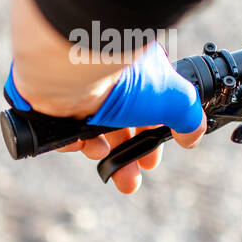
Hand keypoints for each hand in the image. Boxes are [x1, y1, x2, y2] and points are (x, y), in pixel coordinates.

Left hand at [8, 0, 205, 192]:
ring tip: (107, 163)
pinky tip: (81, 143)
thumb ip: (189, 118)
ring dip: (101, 152)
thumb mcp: (172, 99)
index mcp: (138, 71)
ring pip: (90, 129)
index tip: (152, 160)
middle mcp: (107, 77)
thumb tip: (193, 136)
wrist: (71, 62)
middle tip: (131, 179)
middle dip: (127, 157)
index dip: (151, 139)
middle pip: (119, 125)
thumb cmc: (123, 75)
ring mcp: (76, 86)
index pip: (147, 110)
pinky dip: (72, 140)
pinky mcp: (48, 97)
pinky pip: (60, 127)